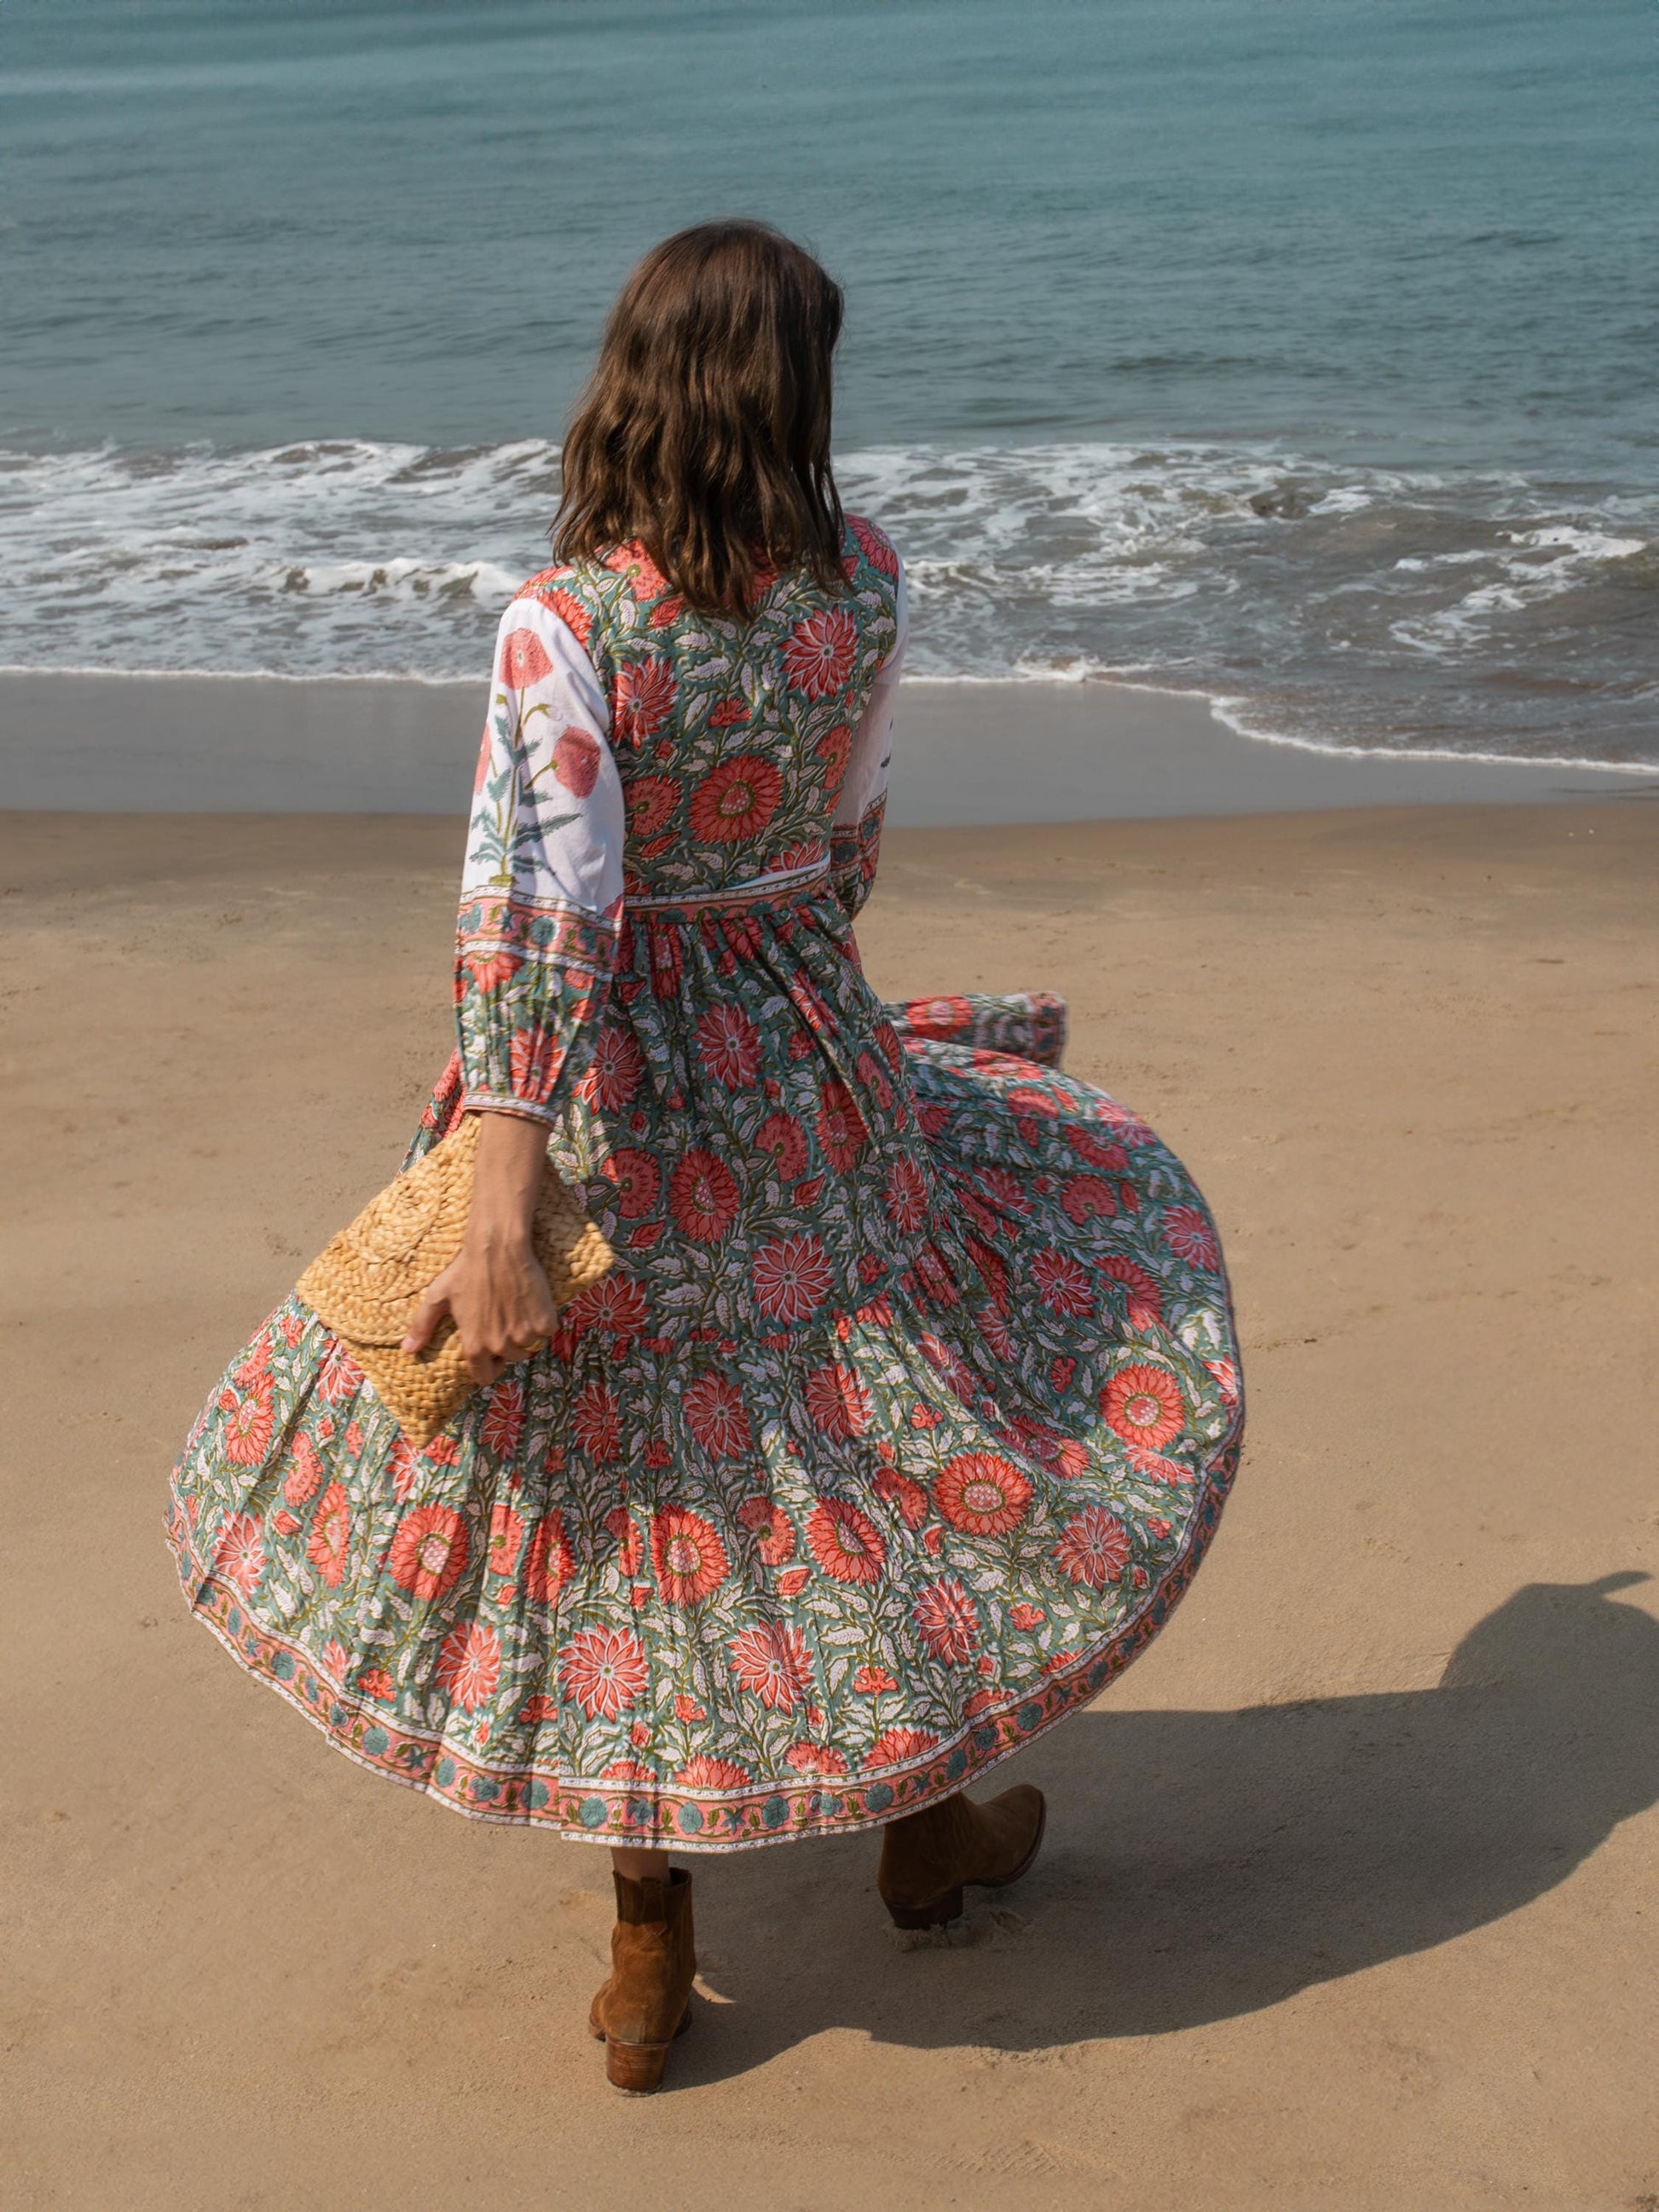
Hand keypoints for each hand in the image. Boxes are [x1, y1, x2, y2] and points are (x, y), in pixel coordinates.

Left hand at [401, 1236, 557, 1386]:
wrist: (498, 1247)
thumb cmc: (465, 1270)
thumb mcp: (438, 1296)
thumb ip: (422, 1326)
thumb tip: (407, 1351)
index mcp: (474, 1345)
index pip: (484, 1377)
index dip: (488, 1366)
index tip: (492, 1353)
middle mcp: (500, 1345)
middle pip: (511, 1358)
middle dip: (509, 1344)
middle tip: (505, 1319)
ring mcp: (524, 1334)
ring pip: (531, 1345)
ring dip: (527, 1332)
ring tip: (518, 1309)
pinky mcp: (544, 1321)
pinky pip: (546, 1330)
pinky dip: (544, 1319)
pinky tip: (533, 1302)